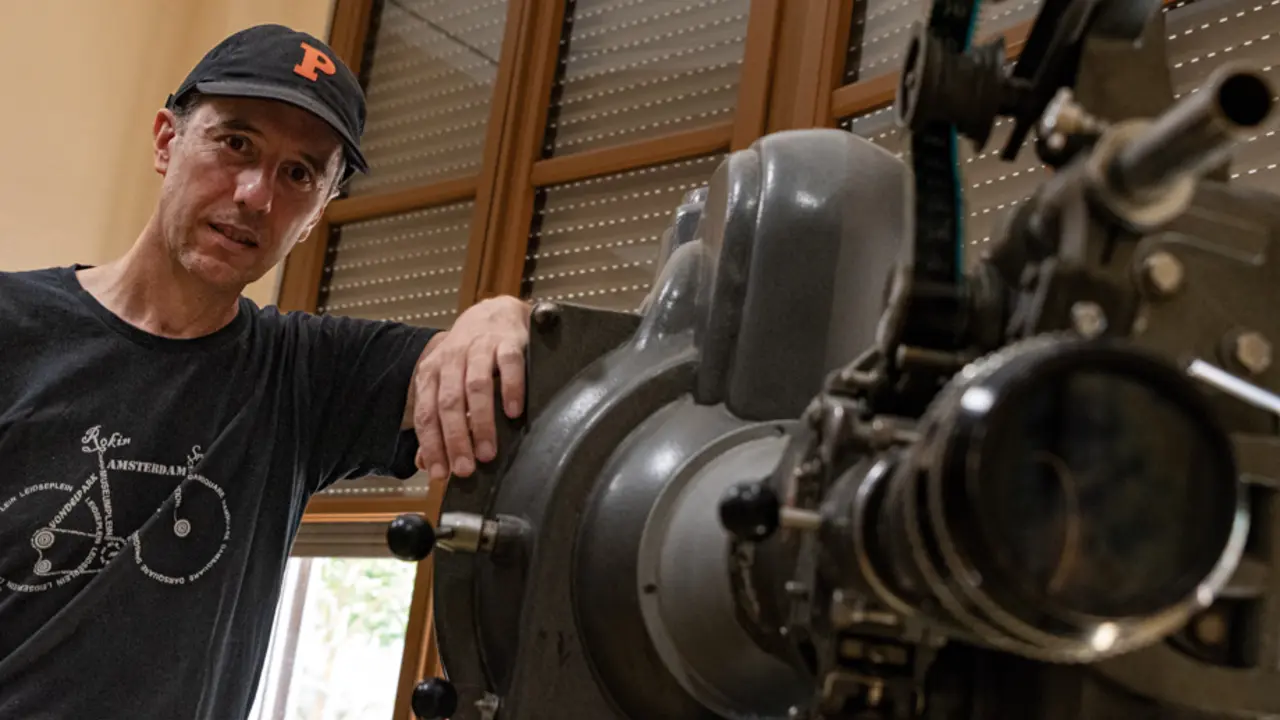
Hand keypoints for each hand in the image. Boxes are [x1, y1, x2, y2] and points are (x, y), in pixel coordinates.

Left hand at [408, 295, 529, 480]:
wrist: (494, 314)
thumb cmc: (469, 357)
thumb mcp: (446, 385)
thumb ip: (436, 423)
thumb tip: (425, 462)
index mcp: (432, 373)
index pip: (426, 413)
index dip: (431, 445)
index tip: (440, 474)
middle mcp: (452, 360)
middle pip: (449, 403)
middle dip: (456, 440)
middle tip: (465, 469)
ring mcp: (480, 348)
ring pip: (475, 386)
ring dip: (481, 422)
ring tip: (488, 452)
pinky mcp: (507, 341)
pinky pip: (508, 364)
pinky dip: (510, 389)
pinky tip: (514, 412)